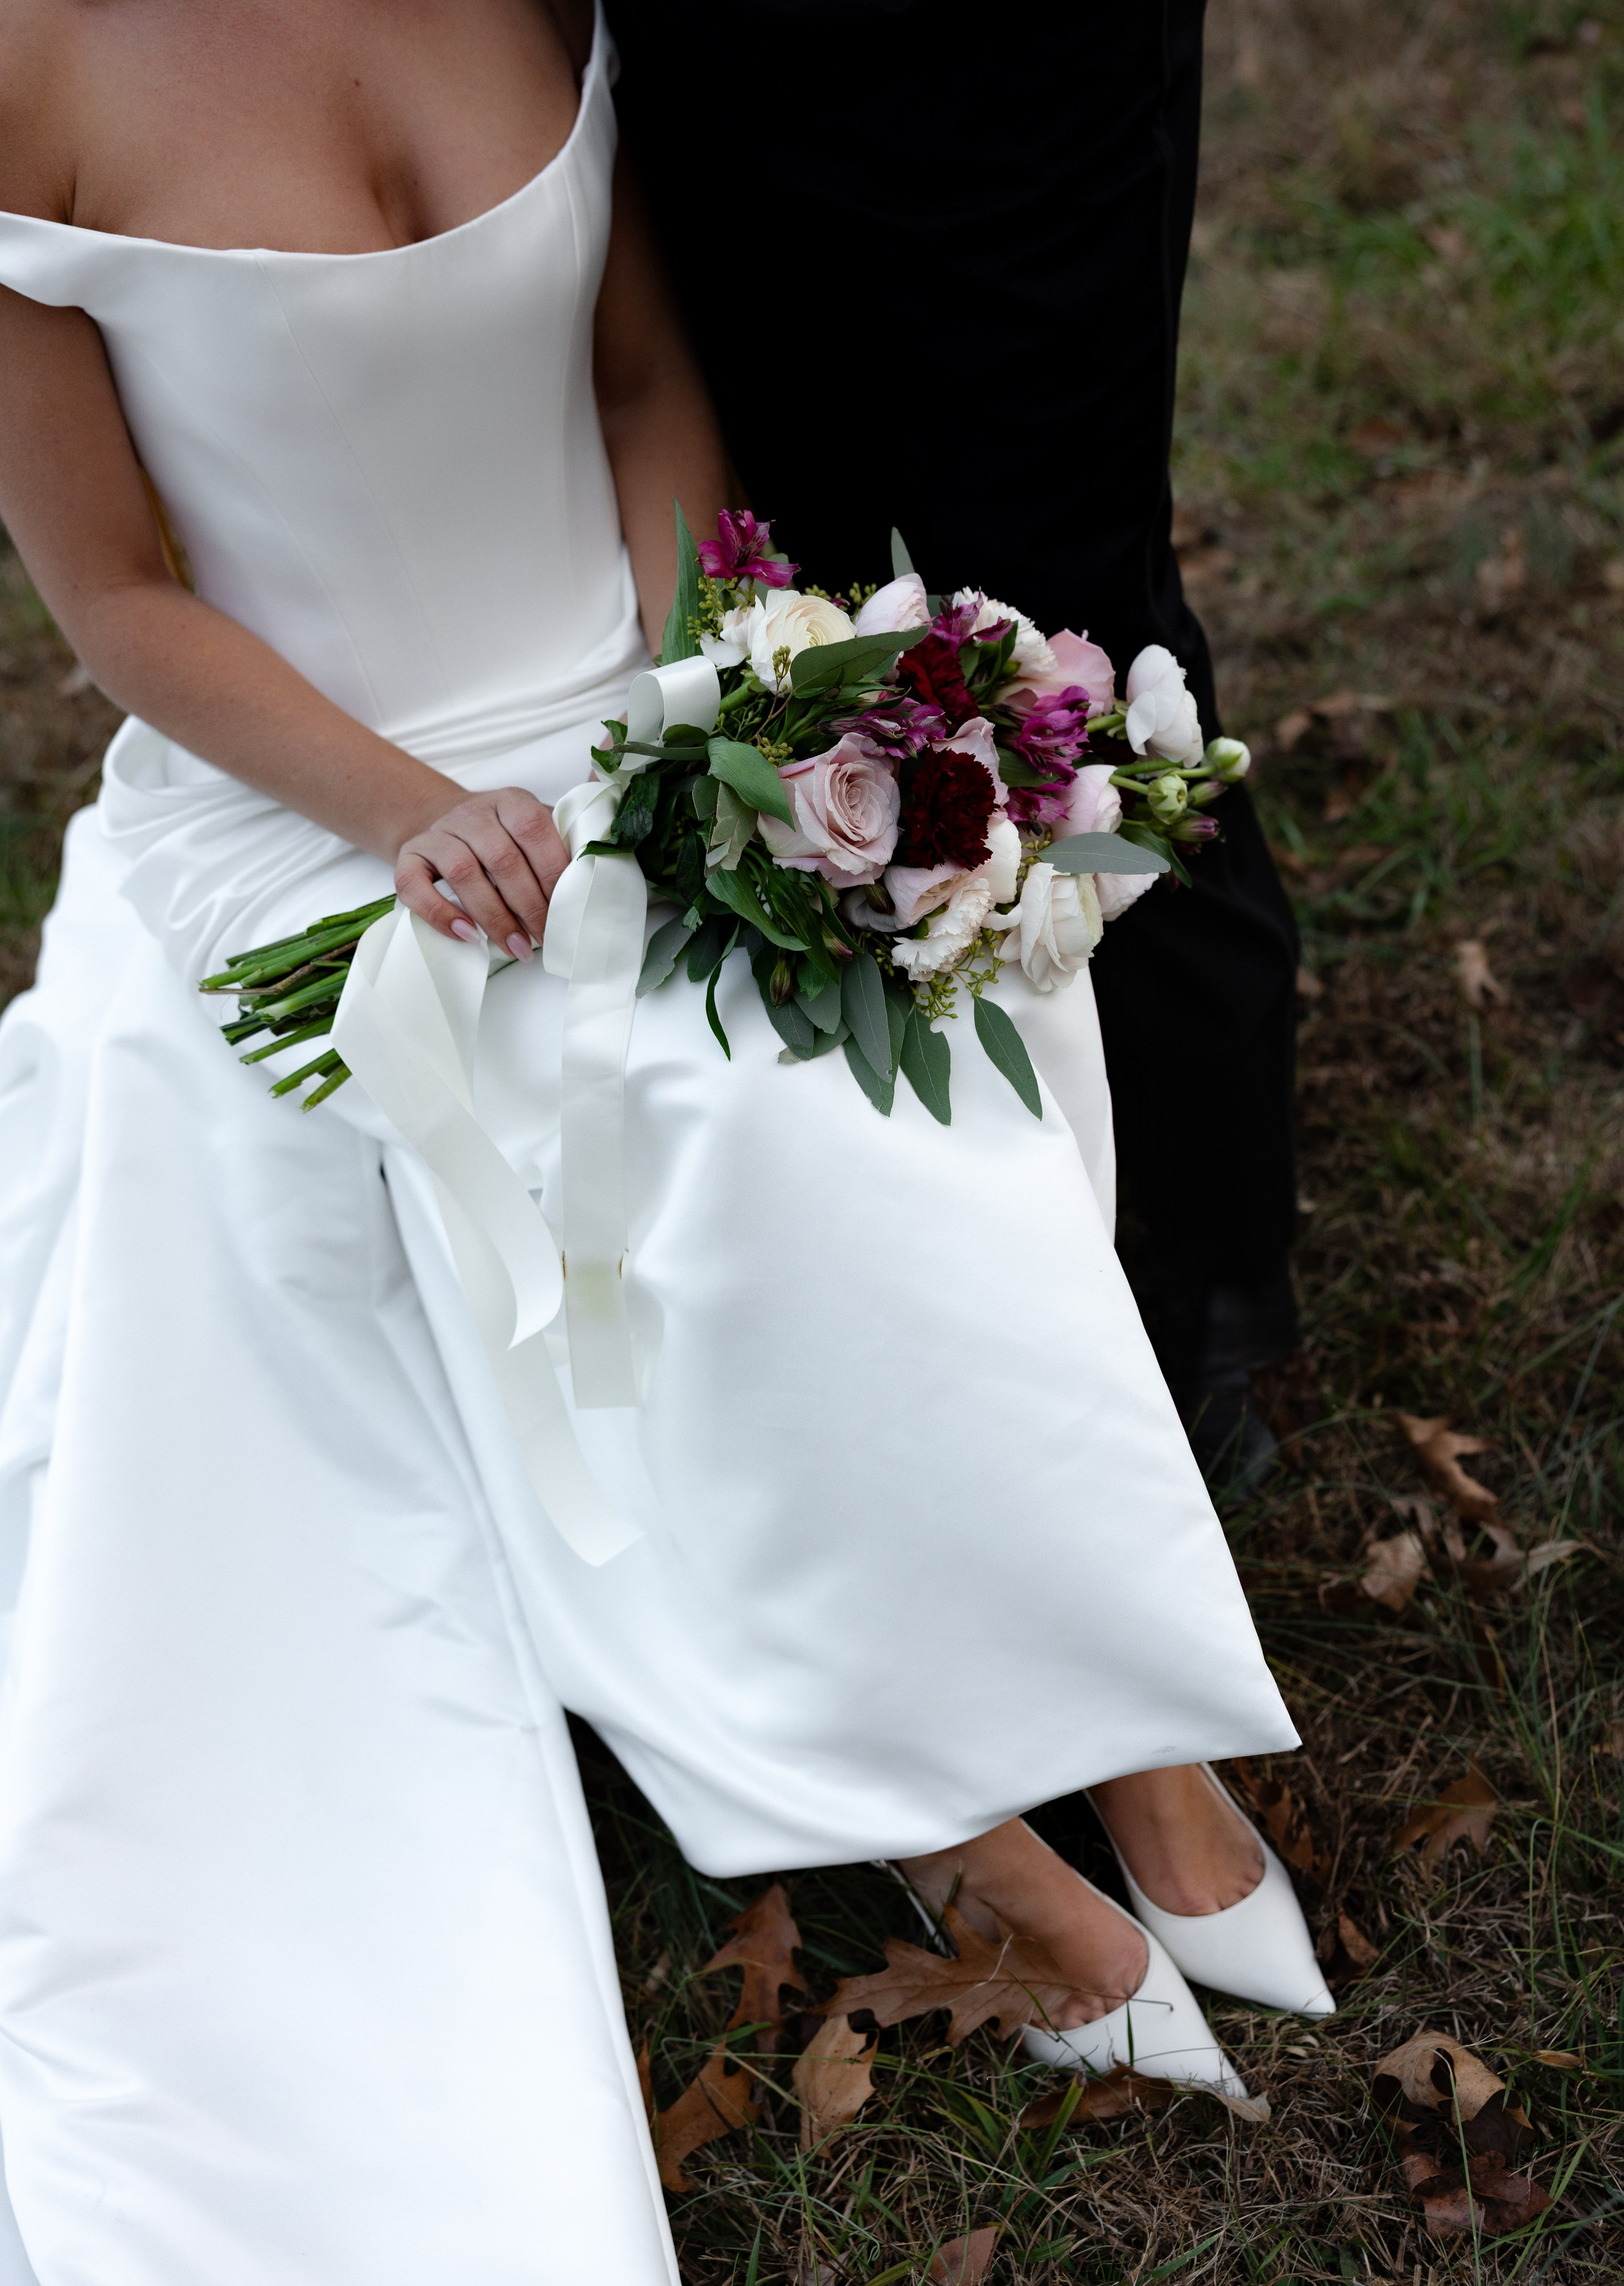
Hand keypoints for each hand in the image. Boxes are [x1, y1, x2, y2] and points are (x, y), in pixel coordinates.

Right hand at [394, 787, 569, 958]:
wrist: (443, 821)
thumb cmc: (501, 836)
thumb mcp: (533, 827)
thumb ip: (561, 842)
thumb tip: (598, 870)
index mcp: (510, 802)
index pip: (534, 829)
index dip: (551, 872)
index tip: (567, 909)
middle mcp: (472, 813)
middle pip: (502, 858)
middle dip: (529, 905)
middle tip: (546, 938)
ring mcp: (437, 834)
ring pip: (463, 873)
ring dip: (493, 917)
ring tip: (517, 948)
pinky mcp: (408, 857)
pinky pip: (415, 886)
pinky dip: (440, 914)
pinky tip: (467, 936)